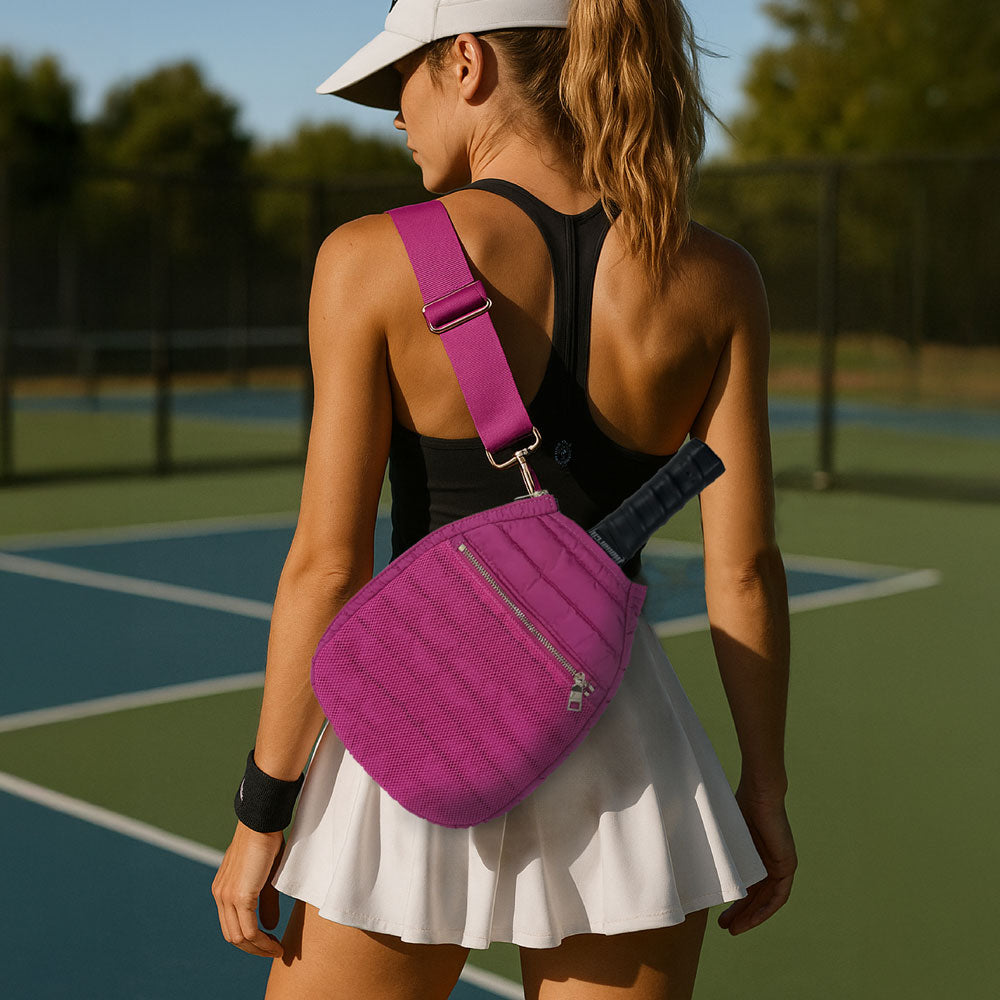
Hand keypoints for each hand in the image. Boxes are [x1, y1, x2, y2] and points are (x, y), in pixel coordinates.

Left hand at [212, 821, 286, 957]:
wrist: (261, 821)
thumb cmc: (266, 842)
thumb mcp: (266, 876)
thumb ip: (265, 902)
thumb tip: (268, 926)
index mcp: (222, 889)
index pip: (230, 924)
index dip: (248, 938)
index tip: (267, 942)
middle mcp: (220, 895)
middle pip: (232, 936)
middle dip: (253, 949)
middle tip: (273, 951)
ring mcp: (227, 896)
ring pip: (239, 937)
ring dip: (259, 949)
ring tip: (276, 950)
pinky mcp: (240, 896)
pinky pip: (250, 930)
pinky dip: (263, 942)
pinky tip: (275, 943)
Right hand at [718, 786, 796, 934]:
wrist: (760, 792)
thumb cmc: (740, 805)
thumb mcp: (727, 836)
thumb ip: (719, 850)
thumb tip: (691, 860)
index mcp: (755, 855)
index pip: (747, 887)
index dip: (734, 904)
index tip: (719, 915)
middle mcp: (769, 863)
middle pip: (756, 897)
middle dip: (740, 914)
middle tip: (723, 927)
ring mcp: (780, 864)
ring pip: (766, 900)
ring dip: (751, 916)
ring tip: (733, 929)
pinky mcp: (788, 865)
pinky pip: (779, 895)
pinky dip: (766, 909)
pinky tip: (752, 920)